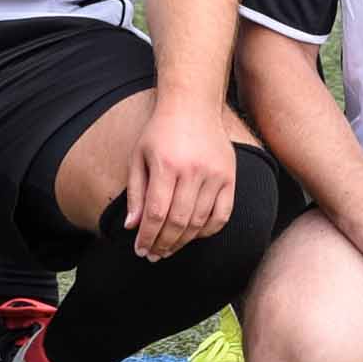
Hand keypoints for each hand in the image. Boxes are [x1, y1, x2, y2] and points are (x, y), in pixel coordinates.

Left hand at [121, 96, 237, 258]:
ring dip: (183, 241)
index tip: (140, 250)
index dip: (147, 236)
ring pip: (200, 222)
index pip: (157, 213)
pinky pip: (222, 215)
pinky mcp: (230, 178)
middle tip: (153, 255)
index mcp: (166, 165)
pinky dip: (207, 231)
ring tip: (168, 249)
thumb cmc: (159, 132)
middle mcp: (193, 171)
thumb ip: (135, 193)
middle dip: (163, 243)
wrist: (192, 106)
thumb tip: (132, 227)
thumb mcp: (138, 157)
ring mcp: (215, 175)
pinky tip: (192, 236)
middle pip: (178, 221)